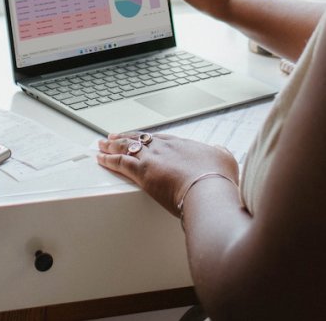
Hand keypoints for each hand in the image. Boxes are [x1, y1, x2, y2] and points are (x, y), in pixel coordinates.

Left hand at [97, 131, 238, 216]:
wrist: (209, 190)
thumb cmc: (219, 179)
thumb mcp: (225, 160)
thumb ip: (220, 153)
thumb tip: (220, 150)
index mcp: (182, 144)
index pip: (159, 138)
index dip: (147, 138)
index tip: (141, 137)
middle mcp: (165, 147)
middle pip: (139, 139)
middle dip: (125, 137)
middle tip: (114, 136)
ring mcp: (153, 158)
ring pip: (127, 148)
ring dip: (112, 146)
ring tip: (102, 144)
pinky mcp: (143, 172)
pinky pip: (120, 163)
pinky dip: (108, 160)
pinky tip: (100, 158)